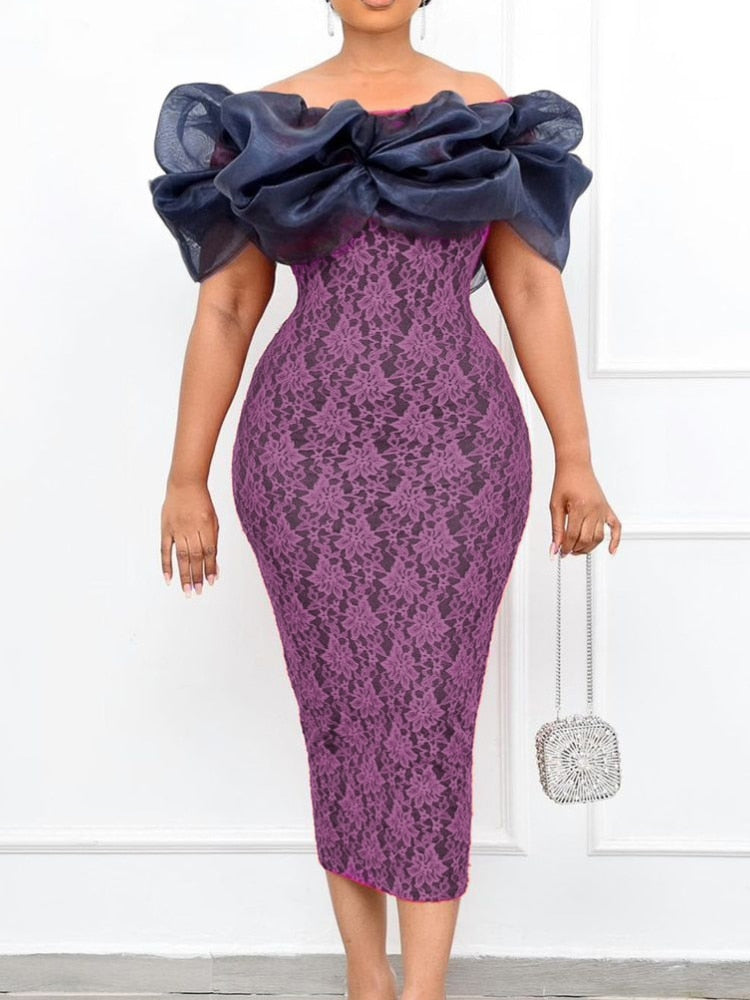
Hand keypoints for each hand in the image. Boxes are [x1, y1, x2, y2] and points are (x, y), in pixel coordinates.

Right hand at [161, 480, 219, 594]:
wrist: (185, 484)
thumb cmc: (202, 502)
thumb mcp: (213, 519)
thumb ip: (213, 540)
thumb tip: (214, 562)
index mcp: (206, 526)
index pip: (209, 552)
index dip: (210, 568)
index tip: (211, 582)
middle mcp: (191, 529)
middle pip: (195, 556)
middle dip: (197, 576)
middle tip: (198, 591)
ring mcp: (177, 529)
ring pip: (181, 556)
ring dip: (184, 574)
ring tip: (187, 590)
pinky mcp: (165, 529)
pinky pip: (164, 550)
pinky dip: (166, 565)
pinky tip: (169, 578)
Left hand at [549, 457, 620, 556]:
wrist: (576, 466)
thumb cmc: (564, 482)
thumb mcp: (555, 505)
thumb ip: (556, 529)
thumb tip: (554, 548)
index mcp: (579, 508)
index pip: (573, 536)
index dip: (565, 547)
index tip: (560, 552)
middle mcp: (594, 510)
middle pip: (586, 539)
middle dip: (575, 549)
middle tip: (567, 551)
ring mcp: (602, 510)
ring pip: (599, 537)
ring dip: (589, 547)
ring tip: (578, 549)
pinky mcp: (607, 509)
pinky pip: (616, 527)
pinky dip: (615, 540)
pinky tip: (611, 551)